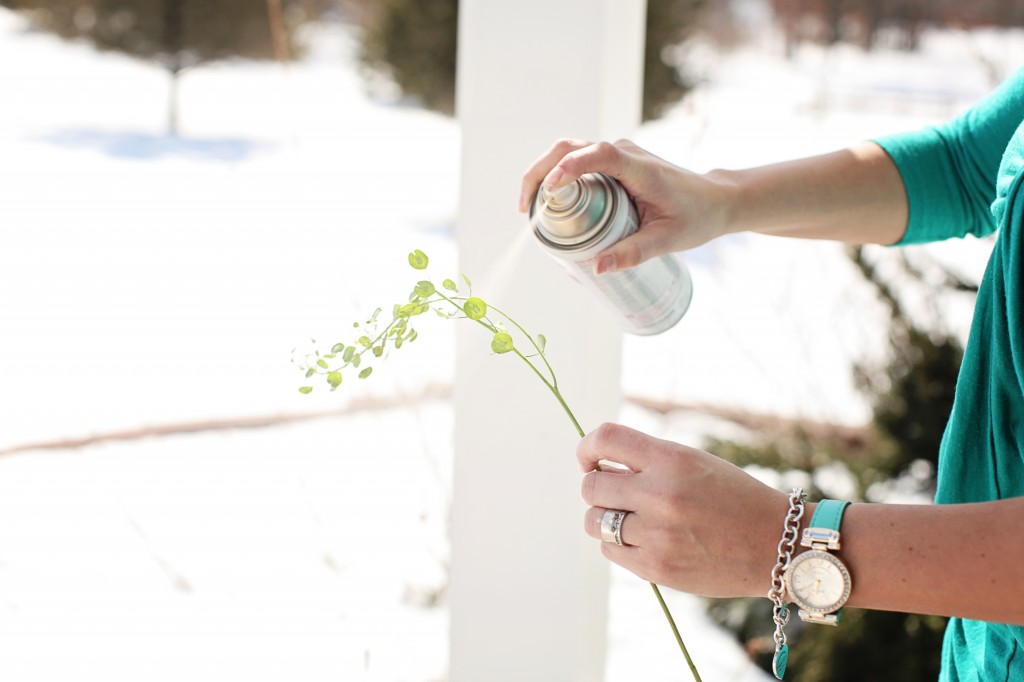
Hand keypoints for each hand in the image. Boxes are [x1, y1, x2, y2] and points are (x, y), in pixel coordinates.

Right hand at [519, 139, 733, 271]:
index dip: (571, 167)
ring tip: (531, 209)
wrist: (716, 199)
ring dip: (544, 173)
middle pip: (569, 147)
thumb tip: (596, 268)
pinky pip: (578, 163)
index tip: (550, 189)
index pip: (599, 155)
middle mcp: (624, 154)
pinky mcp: (613, 164)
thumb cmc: (696, 217)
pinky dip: (556, 177)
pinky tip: (548, 204)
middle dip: (540, 171)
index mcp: (639, 168)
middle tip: (525, 208)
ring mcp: (617, 156)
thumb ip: (633, 253)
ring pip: (569, 152)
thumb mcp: (667, 240)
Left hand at [578, 422, 786, 597]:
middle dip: (598, 488)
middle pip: (591, 486)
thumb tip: (596, 467)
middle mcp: (660, 494)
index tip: (590, 459)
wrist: (777, 545)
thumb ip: (647, 462)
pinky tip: (644, 540)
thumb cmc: (733, 498)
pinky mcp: (656, 567)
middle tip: (617, 494)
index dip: (587, 447)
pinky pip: (610, 550)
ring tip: (629, 518)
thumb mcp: (694, 463)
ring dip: (603, 518)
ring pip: (594, 521)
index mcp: (672, 459)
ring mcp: (656, 534)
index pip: (606, 439)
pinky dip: (619, 544)